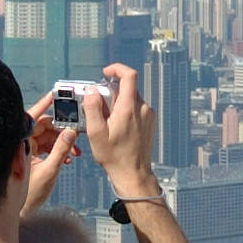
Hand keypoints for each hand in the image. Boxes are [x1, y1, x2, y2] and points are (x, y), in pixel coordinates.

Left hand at [20, 94, 80, 215]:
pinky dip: (58, 149)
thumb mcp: (49, 171)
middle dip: (61, 129)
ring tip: (76, 151)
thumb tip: (71, 131)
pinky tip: (68, 157)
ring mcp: (26, 149)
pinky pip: (46, 146)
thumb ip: (61, 150)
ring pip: (47, 136)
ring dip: (62, 141)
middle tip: (77, 130)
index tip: (55, 95)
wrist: (21, 211)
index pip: (32, 117)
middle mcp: (22, 143)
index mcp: (21, 142)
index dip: (44, 105)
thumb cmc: (28, 195)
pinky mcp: (31, 156)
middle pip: (43, 126)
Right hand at [79, 63, 158, 194]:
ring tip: (108, 122)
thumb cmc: (114, 156)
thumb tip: (92, 91)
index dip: (116, 68)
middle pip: (127, 87)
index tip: (105, 73)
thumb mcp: (96, 133)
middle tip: (99, 108)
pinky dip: (124, 110)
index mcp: (129, 108)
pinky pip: (135, 108)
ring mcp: (148, 115)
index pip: (129, 75)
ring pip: (130, 98)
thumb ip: (93, 108)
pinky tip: (117, 127)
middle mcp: (142, 109)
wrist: (133, 173)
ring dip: (117, 103)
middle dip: (111, 92)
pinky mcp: (149, 122)